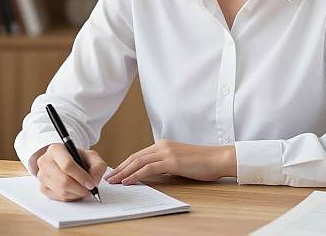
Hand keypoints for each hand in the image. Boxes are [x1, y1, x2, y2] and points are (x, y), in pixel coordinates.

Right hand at [35, 143, 106, 201]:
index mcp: (56, 149)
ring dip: (76, 194)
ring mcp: (42, 175)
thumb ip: (98, 166)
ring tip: (84, 190)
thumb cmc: (79, 158)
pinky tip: (75, 191)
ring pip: (61, 191)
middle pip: (63, 181)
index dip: (81, 177)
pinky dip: (70, 197)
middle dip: (80, 188)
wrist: (67, 162)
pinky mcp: (42, 187)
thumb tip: (94, 180)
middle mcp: (45, 161)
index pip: (67, 165)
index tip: (91, 184)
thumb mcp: (91, 156)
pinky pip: (58, 197)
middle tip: (90, 190)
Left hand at [103, 139, 235, 185]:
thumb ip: (165, 165)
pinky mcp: (171, 161)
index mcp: (163, 144)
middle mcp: (162, 145)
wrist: (217, 158)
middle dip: (120, 168)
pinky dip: (135, 174)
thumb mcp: (179, 162)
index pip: (139, 154)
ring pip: (138, 162)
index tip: (115, 172)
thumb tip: (151, 175)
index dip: (125, 163)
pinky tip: (128, 180)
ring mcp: (166, 152)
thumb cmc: (201, 162)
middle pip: (135, 157)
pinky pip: (148, 168)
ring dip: (123, 172)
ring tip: (113, 180)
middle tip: (108, 177)